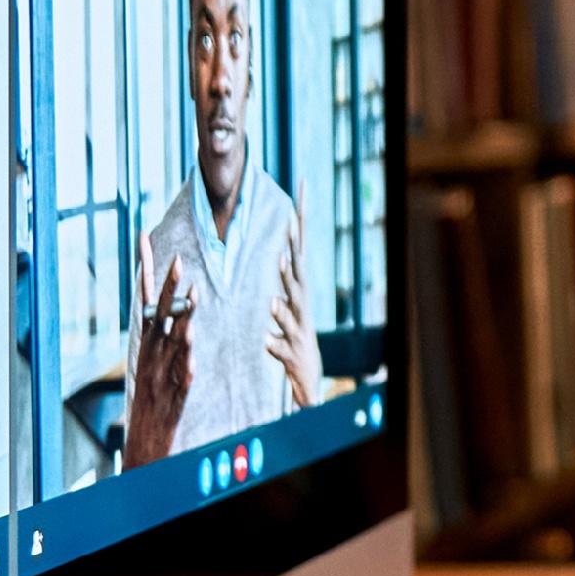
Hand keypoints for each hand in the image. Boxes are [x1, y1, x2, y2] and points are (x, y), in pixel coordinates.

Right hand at [123, 258, 193, 465]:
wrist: (143, 448)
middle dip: (168, 288)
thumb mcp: (153, 369)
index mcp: (146, 348)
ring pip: (173, 344)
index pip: (145, 302)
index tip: (144, 240)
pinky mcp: (174, 399)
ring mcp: (162, 377)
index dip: (146, 272)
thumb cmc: (151, 407)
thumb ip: (166, 342)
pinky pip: (182, 378)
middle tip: (178, 260)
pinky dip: (185, 363)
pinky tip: (190, 351)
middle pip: (160, 317)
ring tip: (192, 297)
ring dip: (182, 320)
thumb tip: (182, 316)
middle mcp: (151, 358)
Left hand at [265, 244, 322, 410]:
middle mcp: (301, 308)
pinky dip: (273, 345)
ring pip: (288, 319)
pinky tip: (266, 341)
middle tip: (284, 251)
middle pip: (297, 284)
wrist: (308, 370)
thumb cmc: (296, 328)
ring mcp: (296, 331)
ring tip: (272, 302)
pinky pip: (278, 349)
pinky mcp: (289, 353)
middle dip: (290, 268)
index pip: (298, 256)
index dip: (297, 232)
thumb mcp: (293, 300)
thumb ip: (289, 276)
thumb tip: (284, 248)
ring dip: (281, 310)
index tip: (297, 204)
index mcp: (299, 291)